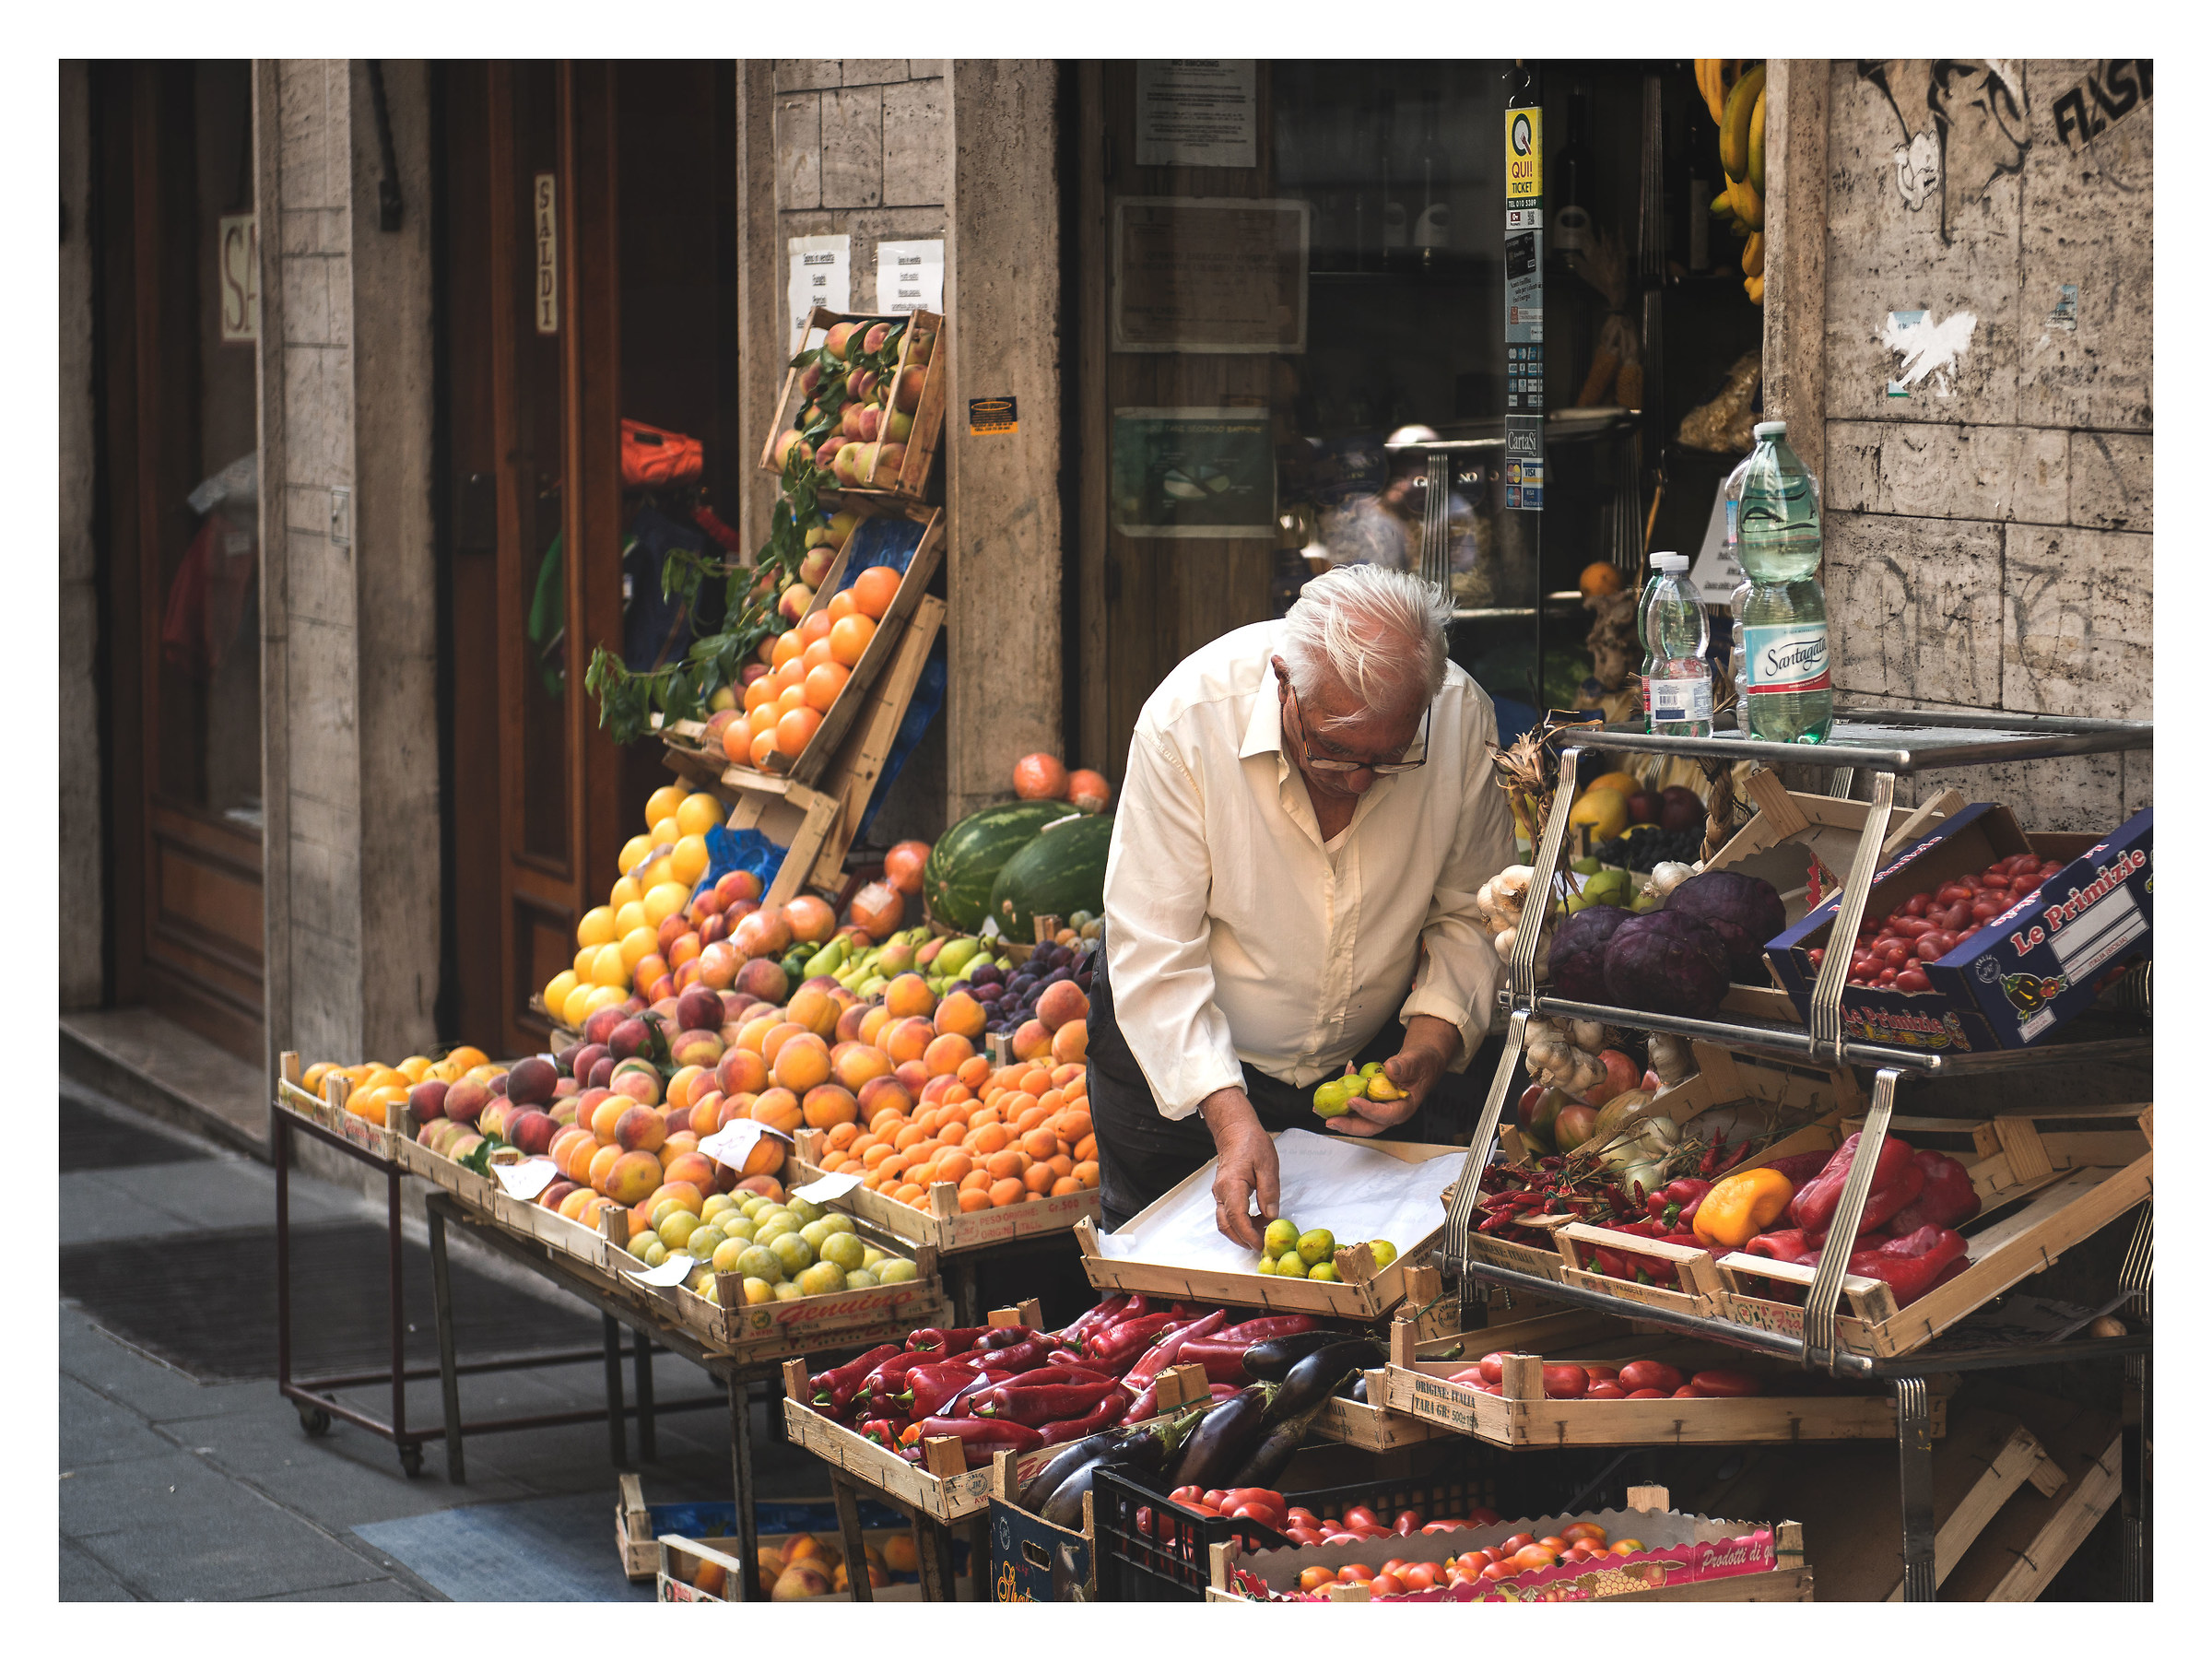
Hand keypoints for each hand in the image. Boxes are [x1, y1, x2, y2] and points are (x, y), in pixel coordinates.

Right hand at [1200, 1087, 1278, 1248]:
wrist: (1234, 1130)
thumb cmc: (1251, 1143)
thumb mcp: (1267, 1164)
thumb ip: (1269, 1192)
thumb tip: (1272, 1216)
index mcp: (1232, 1185)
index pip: (1236, 1217)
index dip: (1248, 1235)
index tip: (1261, 1244)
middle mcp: (1221, 1192)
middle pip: (1226, 1225)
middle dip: (1243, 1240)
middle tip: (1262, 1246)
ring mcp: (1220, 1193)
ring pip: (1225, 1222)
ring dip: (1240, 1233)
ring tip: (1261, 1234)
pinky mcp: (1223, 1193)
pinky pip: (1227, 1214)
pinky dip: (1239, 1224)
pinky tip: (1256, 1222)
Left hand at [1328, 1016, 1458, 1138]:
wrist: (1421, 1062)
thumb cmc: (1421, 1063)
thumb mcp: (1417, 1061)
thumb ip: (1404, 1066)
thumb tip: (1390, 1069)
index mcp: (1403, 1108)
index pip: (1385, 1115)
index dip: (1368, 1111)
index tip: (1352, 1101)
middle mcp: (1390, 1113)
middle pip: (1368, 1125)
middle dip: (1347, 1125)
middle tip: (1329, 1120)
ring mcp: (1380, 1108)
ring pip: (1358, 1117)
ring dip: (1339, 1113)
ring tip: (1319, 1108)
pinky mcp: (1372, 1102)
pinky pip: (1356, 1103)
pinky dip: (1345, 1093)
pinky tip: (1341, 1077)